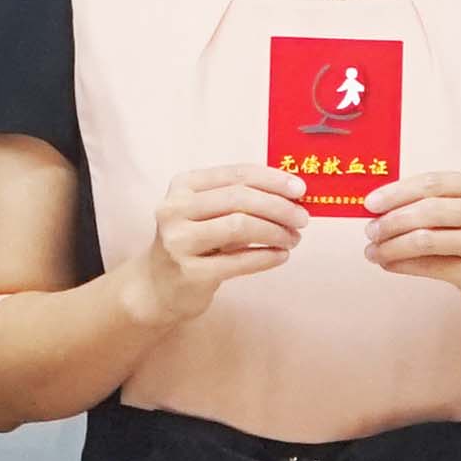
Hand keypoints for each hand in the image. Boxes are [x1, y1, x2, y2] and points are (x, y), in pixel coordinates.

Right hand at [114, 163, 306, 334]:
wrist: (157, 286)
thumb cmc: (193, 243)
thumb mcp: (207, 213)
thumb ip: (241, 199)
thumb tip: (292, 195)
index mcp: (183, 185)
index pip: (236, 174)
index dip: (273, 179)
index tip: (300, 188)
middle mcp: (175, 209)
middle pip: (240, 199)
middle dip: (279, 207)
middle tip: (303, 218)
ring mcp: (179, 241)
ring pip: (240, 226)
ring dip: (275, 231)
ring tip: (293, 239)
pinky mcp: (190, 273)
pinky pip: (238, 261)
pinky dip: (266, 257)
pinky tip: (281, 256)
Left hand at [361, 168, 460, 328]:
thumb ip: (437, 201)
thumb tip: (381, 206)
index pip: (433, 182)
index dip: (397, 192)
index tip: (369, 203)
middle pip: (429, 210)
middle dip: (391, 221)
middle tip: (369, 230)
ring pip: (426, 240)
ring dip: (391, 246)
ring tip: (373, 251)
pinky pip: (431, 266)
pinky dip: (403, 265)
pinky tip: (388, 264)